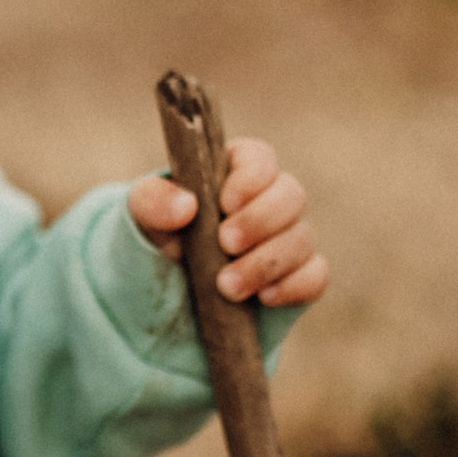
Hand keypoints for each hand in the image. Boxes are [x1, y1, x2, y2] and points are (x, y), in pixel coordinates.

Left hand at [125, 137, 328, 307]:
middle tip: (225, 244)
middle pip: (292, 196)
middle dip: (261, 221)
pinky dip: (294, 286)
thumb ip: (153, 202)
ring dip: (267, 262)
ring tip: (227, 286)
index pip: (261, 158)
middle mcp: (269, 200)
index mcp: (234, 171)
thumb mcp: (142, 215)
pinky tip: (264, 298)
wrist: (166, 289)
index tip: (225, 204)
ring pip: (303, 239)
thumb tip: (187, 206)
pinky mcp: (296, 275)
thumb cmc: (158, 236)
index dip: (251, 178)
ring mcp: (286, 238)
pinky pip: (314, 276)